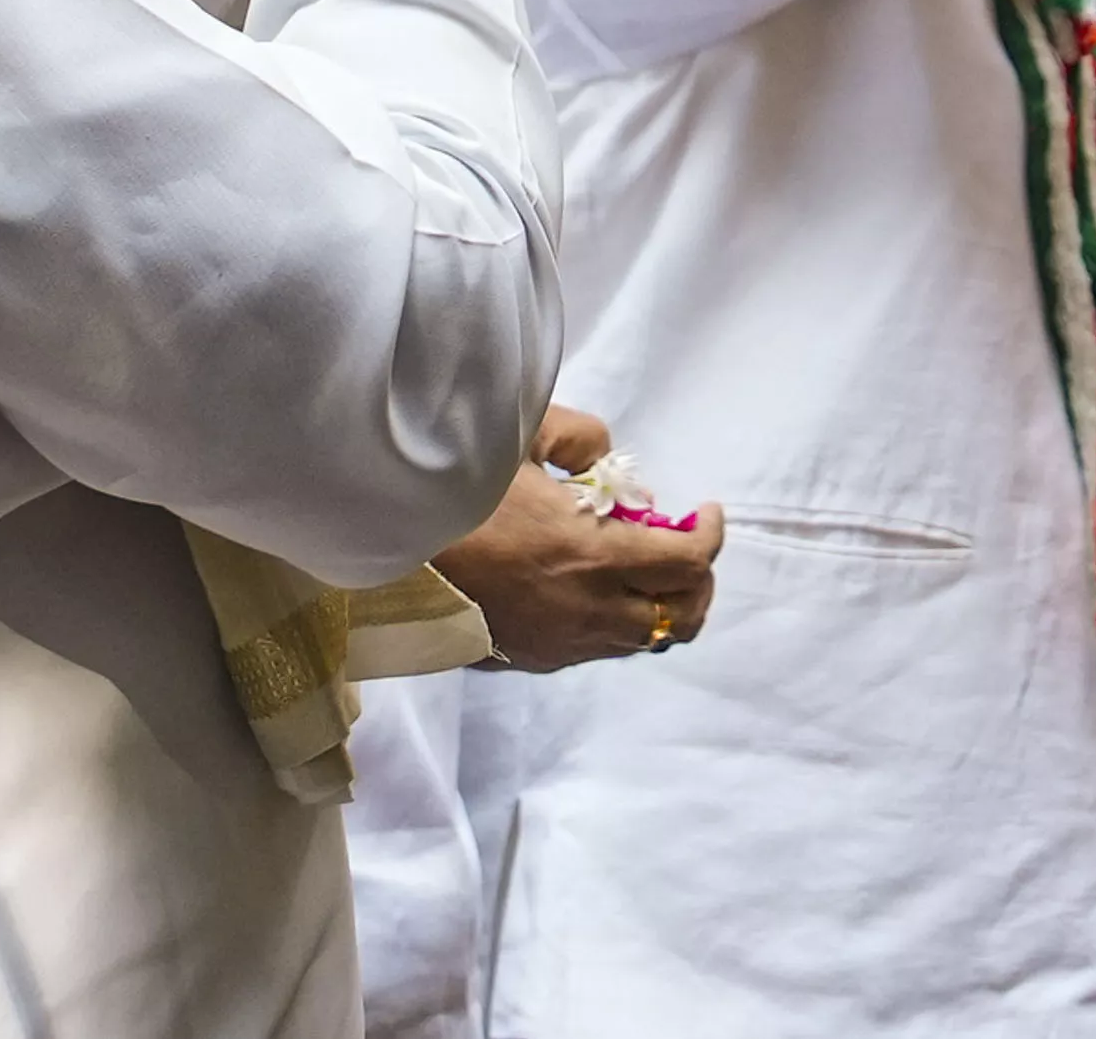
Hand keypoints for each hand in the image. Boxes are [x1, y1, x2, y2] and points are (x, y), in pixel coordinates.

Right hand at [429, 407, 725, 671]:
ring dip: (656, 606)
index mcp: (594, 558)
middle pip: (679, 620)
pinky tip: (592, 587)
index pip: (689, 565)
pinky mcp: (528, 659)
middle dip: (697, 582)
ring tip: (640, 567)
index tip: (705, 512)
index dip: (710, 537)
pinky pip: (596, 649)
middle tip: (684, 546)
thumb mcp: (524, 435)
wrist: (386, 544)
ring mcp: (558, 644)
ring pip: (639, 641)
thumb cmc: (457, 486)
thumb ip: (584, 439)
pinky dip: (614, 622)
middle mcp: (586, 612)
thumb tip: (611, 465)